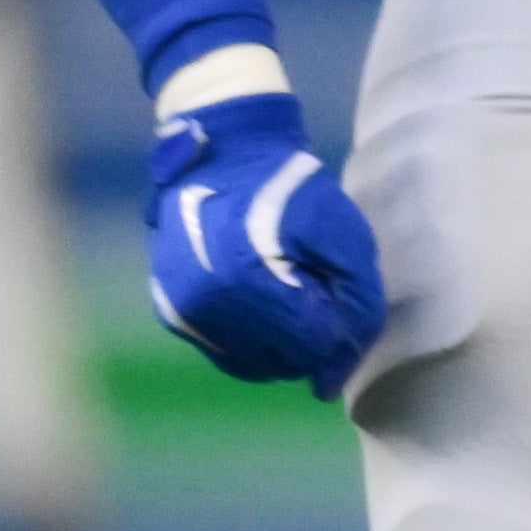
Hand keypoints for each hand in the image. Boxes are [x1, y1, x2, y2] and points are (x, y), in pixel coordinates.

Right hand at [141, 90, 382, 392]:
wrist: (223, 158)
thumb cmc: (291, 192)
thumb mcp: (343, 235)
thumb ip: (357, 302)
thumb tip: (337, 373)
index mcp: (245, 284)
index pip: (313, 347)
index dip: (343, 335)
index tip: (345, 303)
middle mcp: (204, 308)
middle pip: (284, 362)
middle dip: (315, 340)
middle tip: (320, 296)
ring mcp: (182, 313)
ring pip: (256, 365)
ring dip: (286, 347)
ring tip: (294, 300)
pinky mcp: (172, 314)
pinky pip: (227, 355)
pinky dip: (257, 347)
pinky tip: (272, 316)